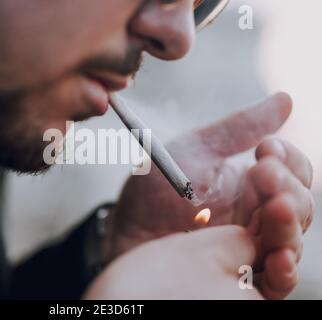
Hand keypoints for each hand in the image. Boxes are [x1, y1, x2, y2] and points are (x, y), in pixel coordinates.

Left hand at [107, 92, 313, 298]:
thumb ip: (239, 129)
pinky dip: (284, 271)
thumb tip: (287, 97)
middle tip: (264, 173)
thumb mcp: (196, 152)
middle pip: (299, 205)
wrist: (125, 227)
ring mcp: (249, 248)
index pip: (293, 171)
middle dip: (288, 187)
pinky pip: (274, 282)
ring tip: (276, 208)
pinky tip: (279, 258)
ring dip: (289, 224)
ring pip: (290, 241)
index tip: (264, 148)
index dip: (288, 158)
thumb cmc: (156, 188)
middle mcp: (256, 217)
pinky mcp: (237, 277)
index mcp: (251, 184)